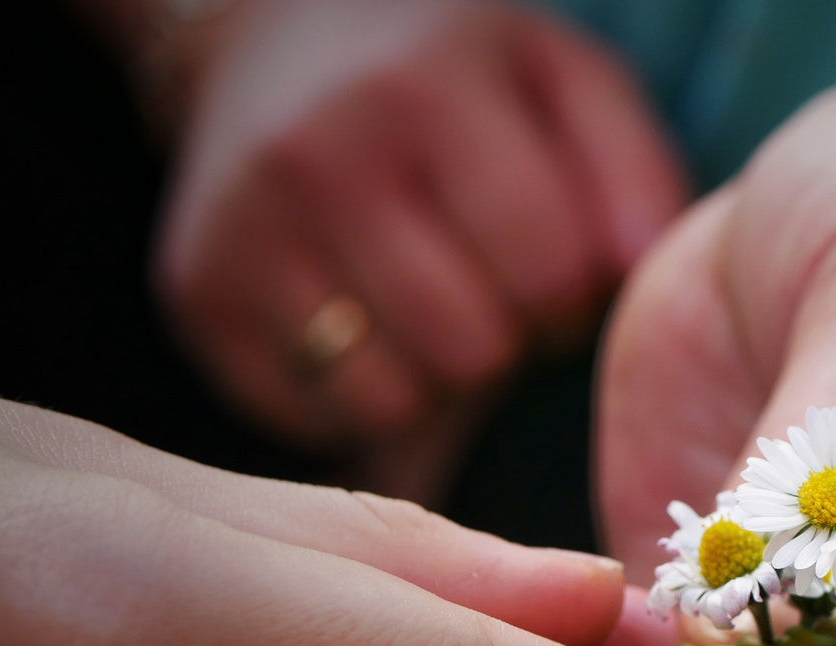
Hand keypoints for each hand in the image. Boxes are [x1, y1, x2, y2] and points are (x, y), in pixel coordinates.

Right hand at [158, 0, 684, 459]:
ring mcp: (245, 229)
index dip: (568, 295)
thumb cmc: (452, 74)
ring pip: (391, 401)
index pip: (546, 272)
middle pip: (470, 349)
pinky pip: (314, 418)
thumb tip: (636, 279)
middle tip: (486, 289)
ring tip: (429, 307)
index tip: (552, 268)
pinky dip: (356, 397)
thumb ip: (630, 173)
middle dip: (503, 337)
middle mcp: (321, 158)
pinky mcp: (199, 293)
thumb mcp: (561, 81)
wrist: (276, 37)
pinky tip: (366, 328)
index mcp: (429, 95)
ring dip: (434, 379)